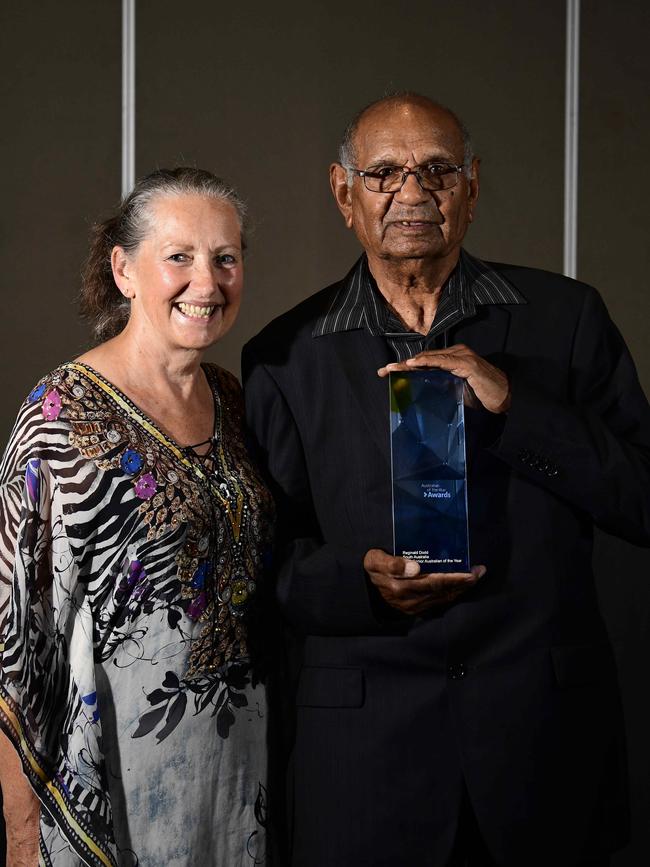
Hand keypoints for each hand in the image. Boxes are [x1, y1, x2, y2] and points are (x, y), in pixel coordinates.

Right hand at [364, 549, 485, 614]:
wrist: (362, 587)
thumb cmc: (372, 567)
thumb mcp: (374, 560)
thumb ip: (392, 563)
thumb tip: (415, 567)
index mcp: (401, 587)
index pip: (434, 582)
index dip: (455, 578)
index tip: (470, 572)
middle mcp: (410, 600)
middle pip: (443, 592)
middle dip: (463, 582)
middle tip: (480, 571)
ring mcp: (413, 607)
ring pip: (443, 598)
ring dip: (460, 588)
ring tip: (475, 577)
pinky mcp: (415, 609)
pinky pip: (438, 602)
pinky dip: (451, 594)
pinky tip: (459, 586)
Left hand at [378, 344, 510, 413]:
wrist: (507, 398)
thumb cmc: (485, 396)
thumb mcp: (458, 392)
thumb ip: (443, 388)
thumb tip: (423, 394)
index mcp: (454, 359)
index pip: (426, 362)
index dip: (407, 366)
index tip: (389, 373)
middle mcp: (457, 353)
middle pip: (425, 358)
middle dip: (403, 365)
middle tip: (384, 370)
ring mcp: (463, 356)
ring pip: (431, 358)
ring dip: (411, 363)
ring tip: (394, 368)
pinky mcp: (468, 364)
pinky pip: (444, 361)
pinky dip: (428, 361)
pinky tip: (414, 364)